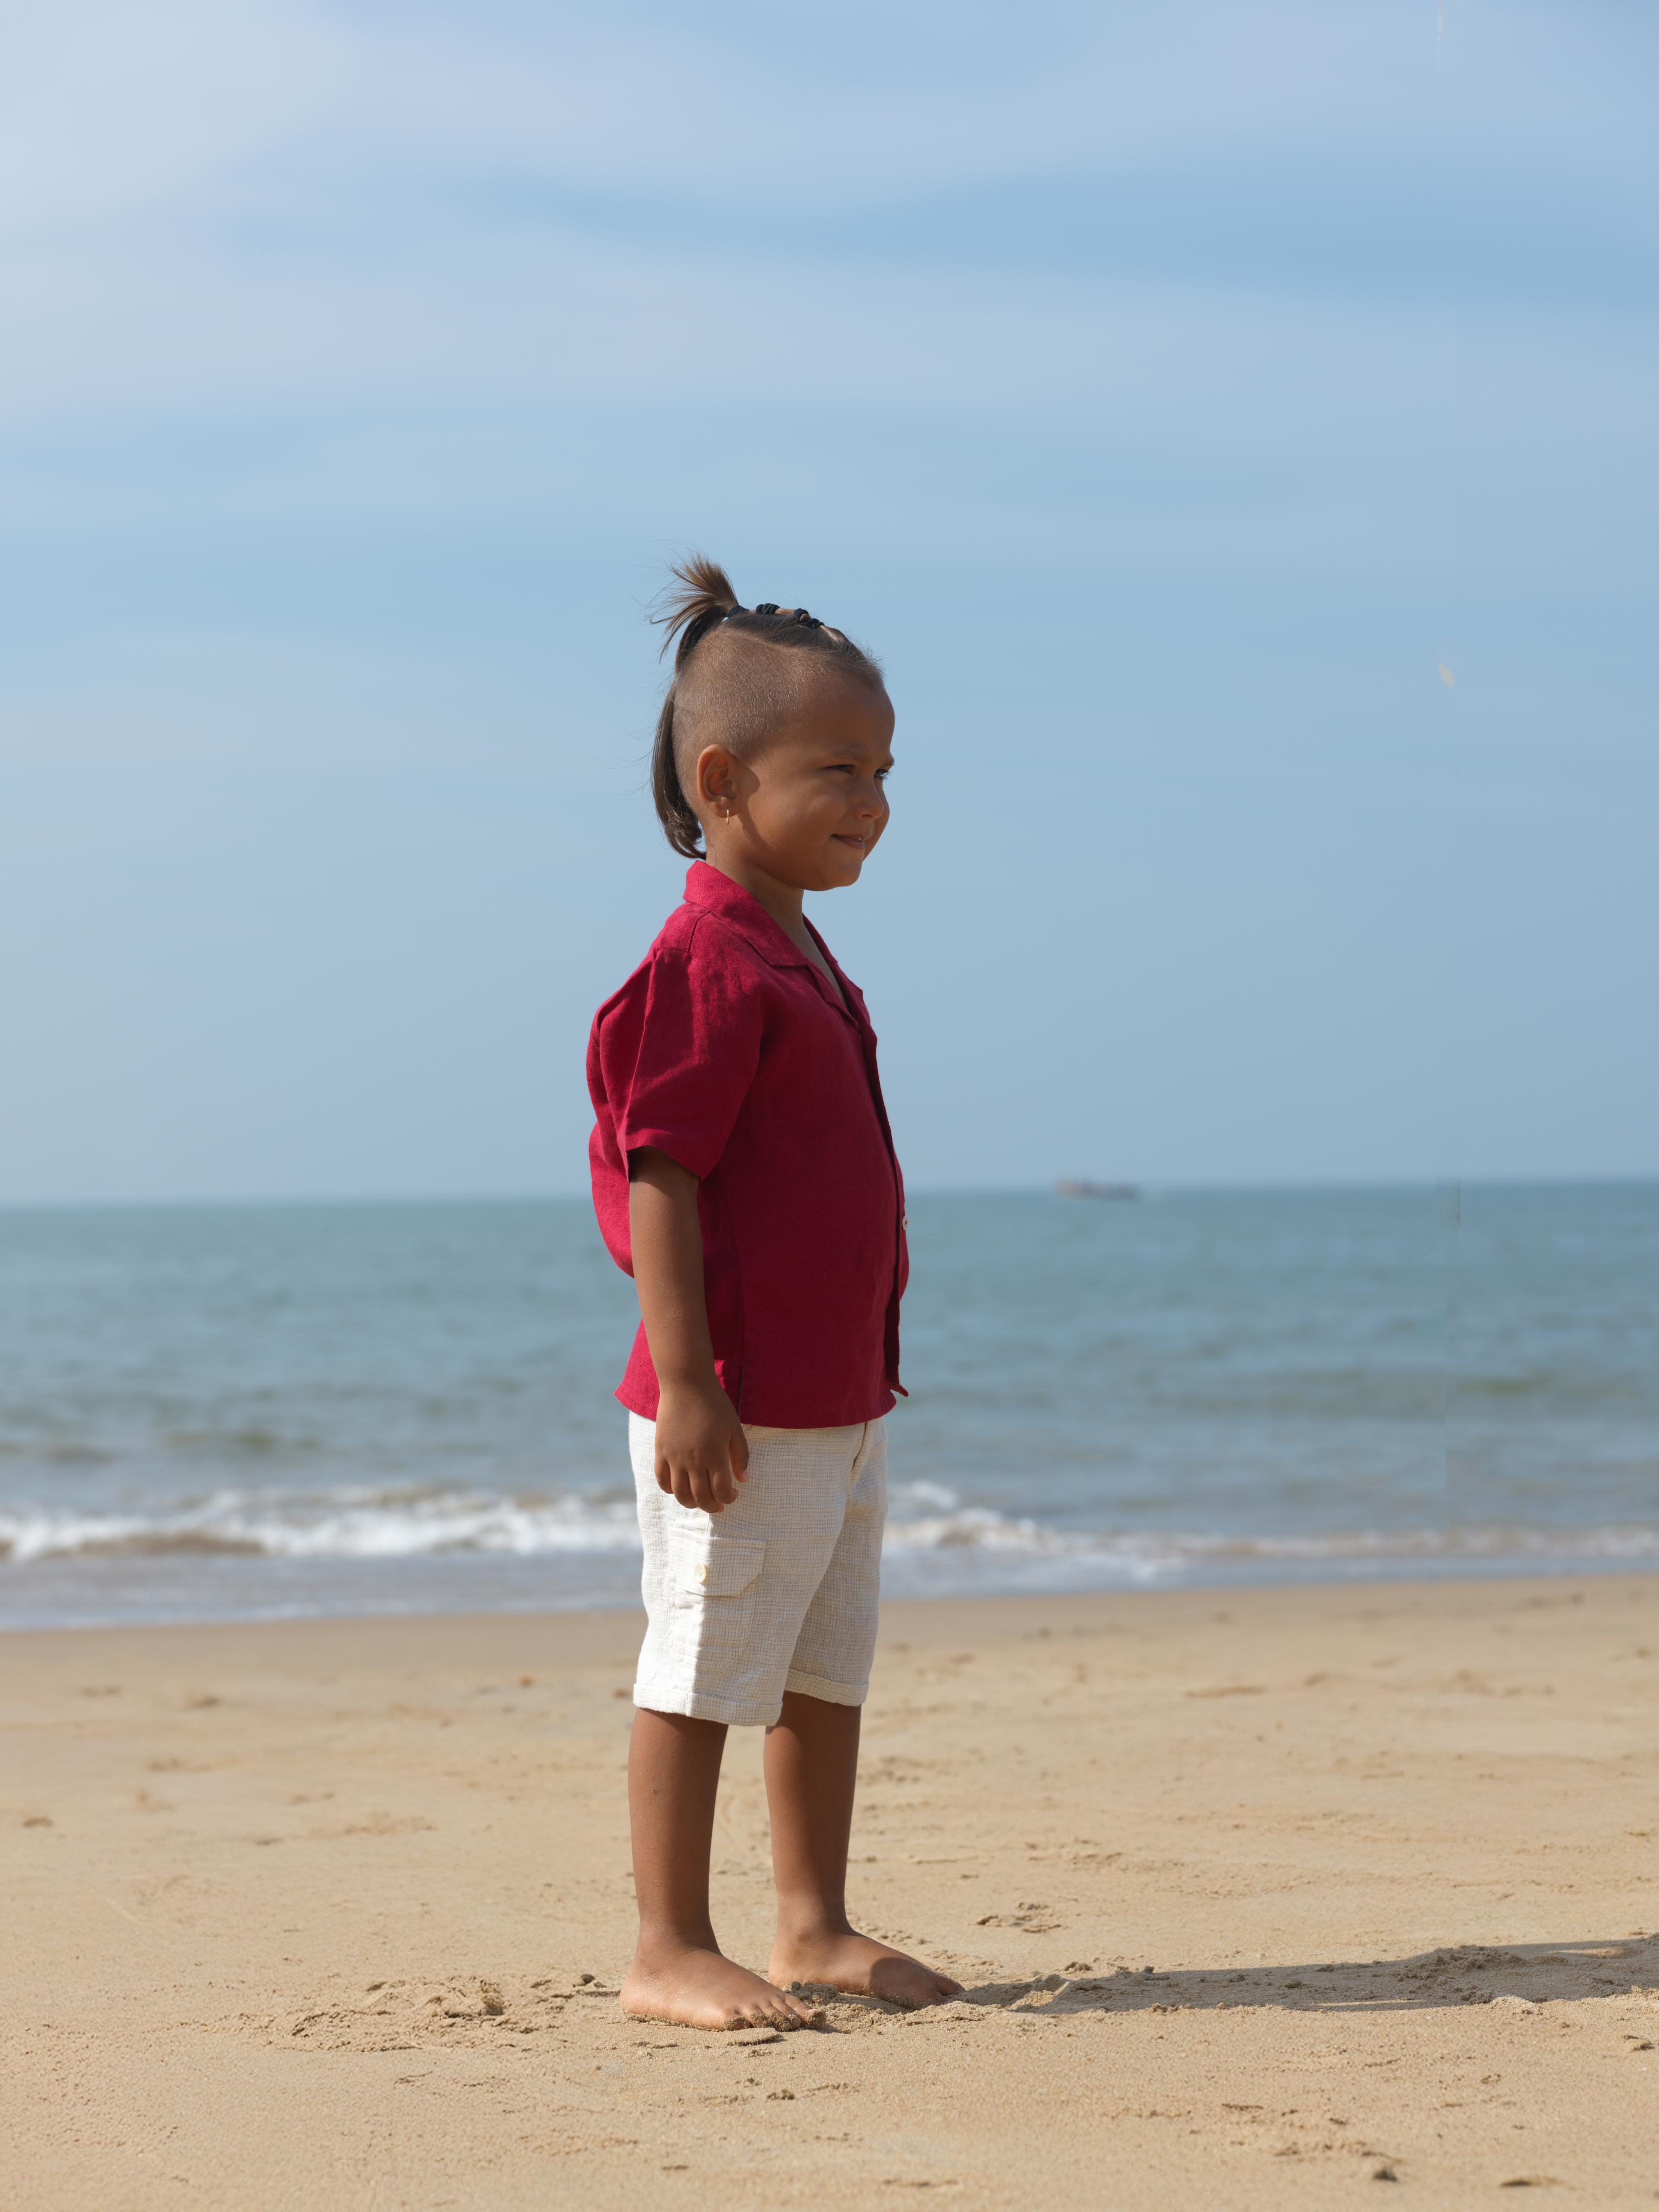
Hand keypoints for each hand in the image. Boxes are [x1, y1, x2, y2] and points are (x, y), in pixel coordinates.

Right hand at [653, 1383, 749, 1513]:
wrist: (686, 1384)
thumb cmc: (715, 1404)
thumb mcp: (735, 1428)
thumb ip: (740, 1456)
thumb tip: (743, 1480)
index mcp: (715, 1455)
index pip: (721, 1491)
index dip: (729, 1498)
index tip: (733, 1494)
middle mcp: (694, 1461)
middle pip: (701, 1497)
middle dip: (712, 1506)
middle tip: (718, 1504)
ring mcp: (674, 1457)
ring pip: (680, 1494)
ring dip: (691, 1503)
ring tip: (699, 1499)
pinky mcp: (660, 1451)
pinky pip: (662, 1479)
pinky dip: (670, 1489)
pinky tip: (680, 1487)